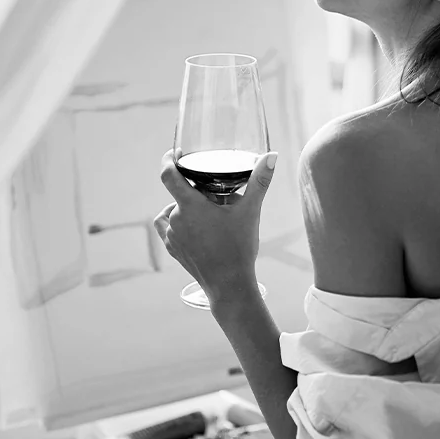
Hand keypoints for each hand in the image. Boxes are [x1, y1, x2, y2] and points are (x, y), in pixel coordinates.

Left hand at [154, 149, 276, 302]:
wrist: (229, 284)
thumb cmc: (238, 247)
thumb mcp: (250, 211)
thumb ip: (259, 181)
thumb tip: (272, 156)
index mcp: (189, 205)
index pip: (167, 175)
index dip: (167, 160)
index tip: (174, 154)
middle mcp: (175, 218)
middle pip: (179, 194)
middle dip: (196, 192)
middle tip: (217, 196)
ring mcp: (172, 236)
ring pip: (173, 211)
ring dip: (185, 207)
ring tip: (207, 212)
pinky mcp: (173, 249)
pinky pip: (168, 228)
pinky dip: (178, 223)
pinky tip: (195, 227)